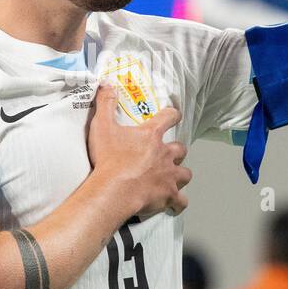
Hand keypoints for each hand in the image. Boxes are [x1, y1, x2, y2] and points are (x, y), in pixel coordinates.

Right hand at [86, 83, 190, 216]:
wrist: (114, 189)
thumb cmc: (108, 159)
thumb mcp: (102, 126)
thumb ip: (105, 103)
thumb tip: (108, 84)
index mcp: (151, 136)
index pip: (169, 117)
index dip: (172, 115)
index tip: (173, 115)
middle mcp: (165, 154)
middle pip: (180, 149)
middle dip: (176, 151)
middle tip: (166, 154)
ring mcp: (169, 176)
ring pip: (185, 173)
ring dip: (180, 174)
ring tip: (171, 178)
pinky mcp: (169, 195)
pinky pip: (181, 200)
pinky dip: (178, 202)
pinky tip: (174, 204)